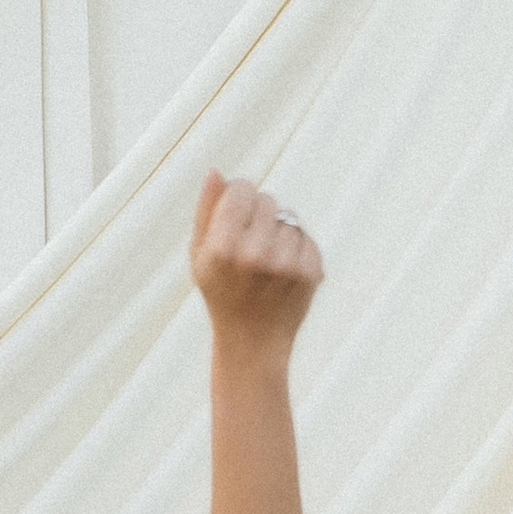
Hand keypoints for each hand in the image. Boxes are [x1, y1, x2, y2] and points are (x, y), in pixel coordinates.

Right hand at [190, 171, 322, 348]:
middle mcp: (256, 254)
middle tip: (249, 244)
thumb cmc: (221, 292)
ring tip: (265, 261)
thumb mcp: (200, 254)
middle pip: (268, 199)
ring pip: (289, 217)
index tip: (235, 216)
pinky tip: (282, 271)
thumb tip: (216, 172)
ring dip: (278, 231)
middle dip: (259, 214)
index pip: (242, 188)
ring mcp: (287, 264)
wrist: (253, 341)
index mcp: (223, 247)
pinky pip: (306, 236)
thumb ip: (207, 210)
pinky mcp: (312, 272)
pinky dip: (296, 248)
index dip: (238, 198)